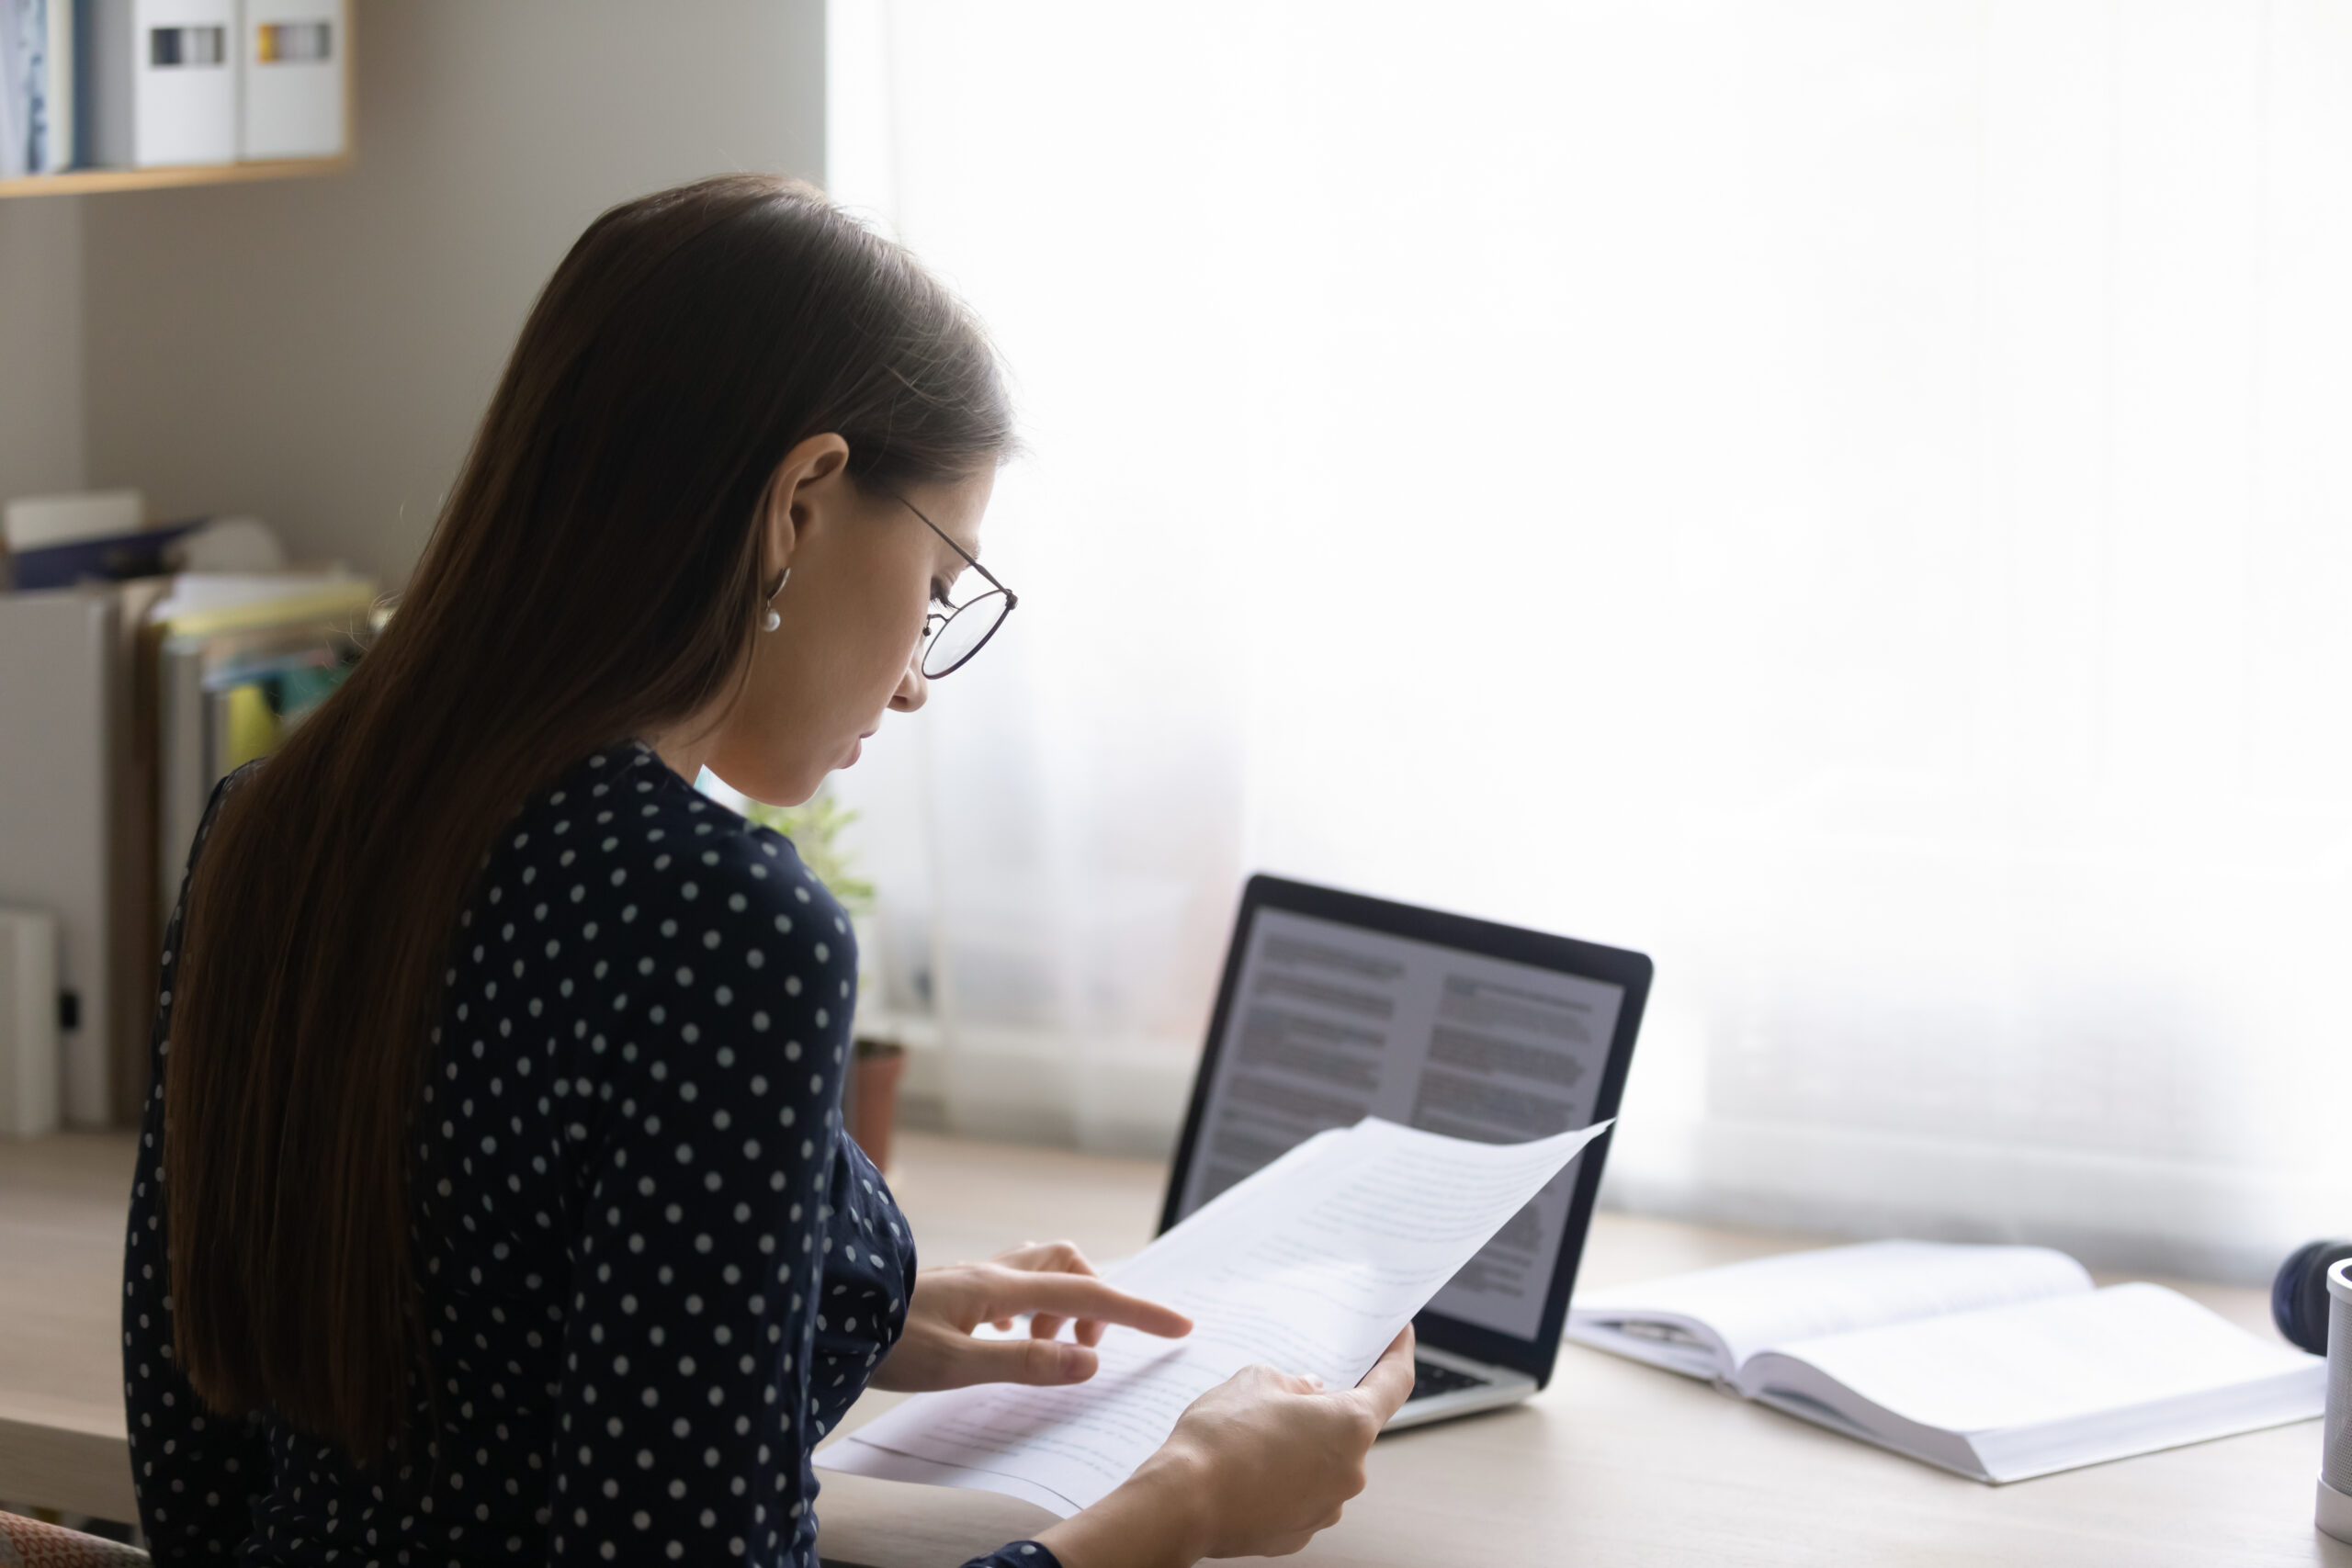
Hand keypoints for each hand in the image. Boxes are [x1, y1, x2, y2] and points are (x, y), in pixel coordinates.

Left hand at [870, 1240, 1192, 1392]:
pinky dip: (1030, 1310)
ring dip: (1060, 1306)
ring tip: (1041, 1351)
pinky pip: (1013, 1286)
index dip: (1138, 1312)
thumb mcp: (958, 1364)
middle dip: (1094, 1302)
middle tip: (1082, 1350)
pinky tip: (1010, 1339)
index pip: (1087, 1296)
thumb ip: (1025, 1362)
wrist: (832, 1317)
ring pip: (1041, 1271)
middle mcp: (994, 1273)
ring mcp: (974, 1277)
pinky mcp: (957, 1289)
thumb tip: (1090, 1360)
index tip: (1180, 1327)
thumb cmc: (887, 1343)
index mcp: (1002, 1288)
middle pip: (1069, 1265)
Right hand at [1038, 1324, 1417, 1565]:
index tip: (1400, 1336)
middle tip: (1287, 1394)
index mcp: (1350, 1425)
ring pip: (1323, 1465)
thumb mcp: (1255, 1381)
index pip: (1394, 1382)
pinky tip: (1248, 1467)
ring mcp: (1326, 1508)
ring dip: (1301, 1448)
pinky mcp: (1298, 1533)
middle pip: (1350, 1429)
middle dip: (1324, 1410)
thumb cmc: (1220, 1438)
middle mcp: (1350, 1472)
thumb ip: (1292, 1383)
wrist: (1183, 1502)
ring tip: (1253, 1435)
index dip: (1398, 1353)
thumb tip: (1307, 1394)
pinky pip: (1300, 1495)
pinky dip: (1283, 1480)